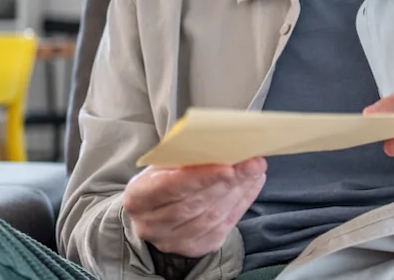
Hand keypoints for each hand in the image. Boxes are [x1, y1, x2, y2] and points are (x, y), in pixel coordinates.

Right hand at [122, 156, 266, 257]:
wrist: (153, 211)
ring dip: (238, 192)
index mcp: (138, 197)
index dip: (201, 177)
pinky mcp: (193, 248)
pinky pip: (222, 227)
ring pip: (211, 217)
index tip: (228, 165)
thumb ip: (185, 157)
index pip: (171, 186)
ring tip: (255, 171)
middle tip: (253, 163)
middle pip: (195, 203)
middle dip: (228, 182)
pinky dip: (241, 204)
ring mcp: (172, 241)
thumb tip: (222, 144)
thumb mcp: (163, 164)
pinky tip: (251, 185)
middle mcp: (151, 224)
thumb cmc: (162, 179)